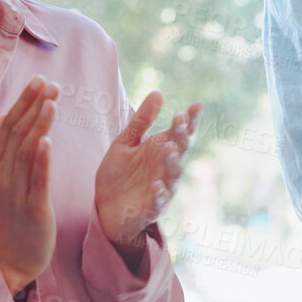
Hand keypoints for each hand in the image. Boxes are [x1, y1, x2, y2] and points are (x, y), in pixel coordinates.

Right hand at [0, 76, 59, 293]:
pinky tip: (48, 141)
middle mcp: (2, 175)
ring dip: (38, 125)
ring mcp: (15, 192)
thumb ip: (10, 148)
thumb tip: (10, 115)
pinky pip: (36, 181)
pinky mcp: (32, 208)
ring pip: (25, 153)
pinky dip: (41, 160)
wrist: (14, 254)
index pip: (8, 125)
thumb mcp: (8, 177)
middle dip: (33, 106)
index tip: (39, 80)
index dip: (23, 102)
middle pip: (16, 133)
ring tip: (51, 102)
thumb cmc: (15, 211)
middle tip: (50, 83)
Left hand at [94, 91, 201, 246]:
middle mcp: (166, 168)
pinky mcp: (151, 208)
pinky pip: (158, 202)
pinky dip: (159, 195)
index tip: (197, 105)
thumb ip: (142, 121)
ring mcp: (161, 188)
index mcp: (161, 150)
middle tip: (179, 121)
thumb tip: (158, 92)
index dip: (190, 120)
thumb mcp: (125, 143)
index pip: (180, 133)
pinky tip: (157, 186)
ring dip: (173, 163)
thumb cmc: (119, 174)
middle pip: (180, 151)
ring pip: (173, 176)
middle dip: (181, 137)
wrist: (104, 207)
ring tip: (170, 149)